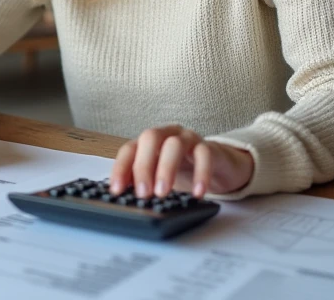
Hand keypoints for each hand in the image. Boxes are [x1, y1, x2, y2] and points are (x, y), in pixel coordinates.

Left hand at [109, 125, 254, 199]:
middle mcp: (167, 135)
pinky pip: (205, 155)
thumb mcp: (159, 176)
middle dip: (143, 166)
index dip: (121, 168)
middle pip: (150, 138)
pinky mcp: (209, 147)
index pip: (129, 149)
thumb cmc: (182, 169)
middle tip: (143, 193)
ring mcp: (188, 138)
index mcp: (149, 142)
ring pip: (175, 144)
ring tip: (163, 193)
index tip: (117, 190)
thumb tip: (127, 199)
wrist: (216, 164)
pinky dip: (201, 174)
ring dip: (166, 168)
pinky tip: (197, 193)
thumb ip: (144, 182)